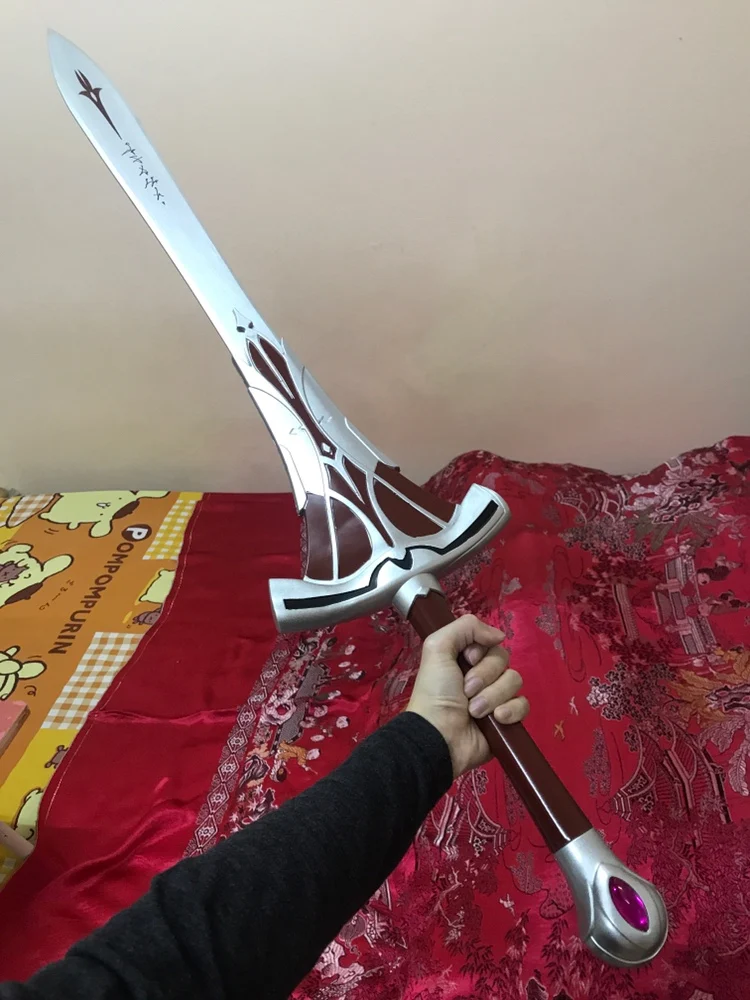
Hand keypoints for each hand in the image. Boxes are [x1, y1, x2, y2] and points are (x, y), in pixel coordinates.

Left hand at [406, 614, 528, 778]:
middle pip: (504, 660)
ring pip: (514, 681)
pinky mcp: (508, 719)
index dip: (481, 651)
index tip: (466, 660)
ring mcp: (497, 697)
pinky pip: (523, 705)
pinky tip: (496, 719)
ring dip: (493, 696)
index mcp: (466, 658)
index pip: (491, 643)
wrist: (439, 735)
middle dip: (485, 675)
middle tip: (466, 690)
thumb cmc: (435, 692)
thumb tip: (499, 635)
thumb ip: (465, 627)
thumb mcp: (437, 647)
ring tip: (475, 710)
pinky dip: (510, 711)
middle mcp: (483, 675)